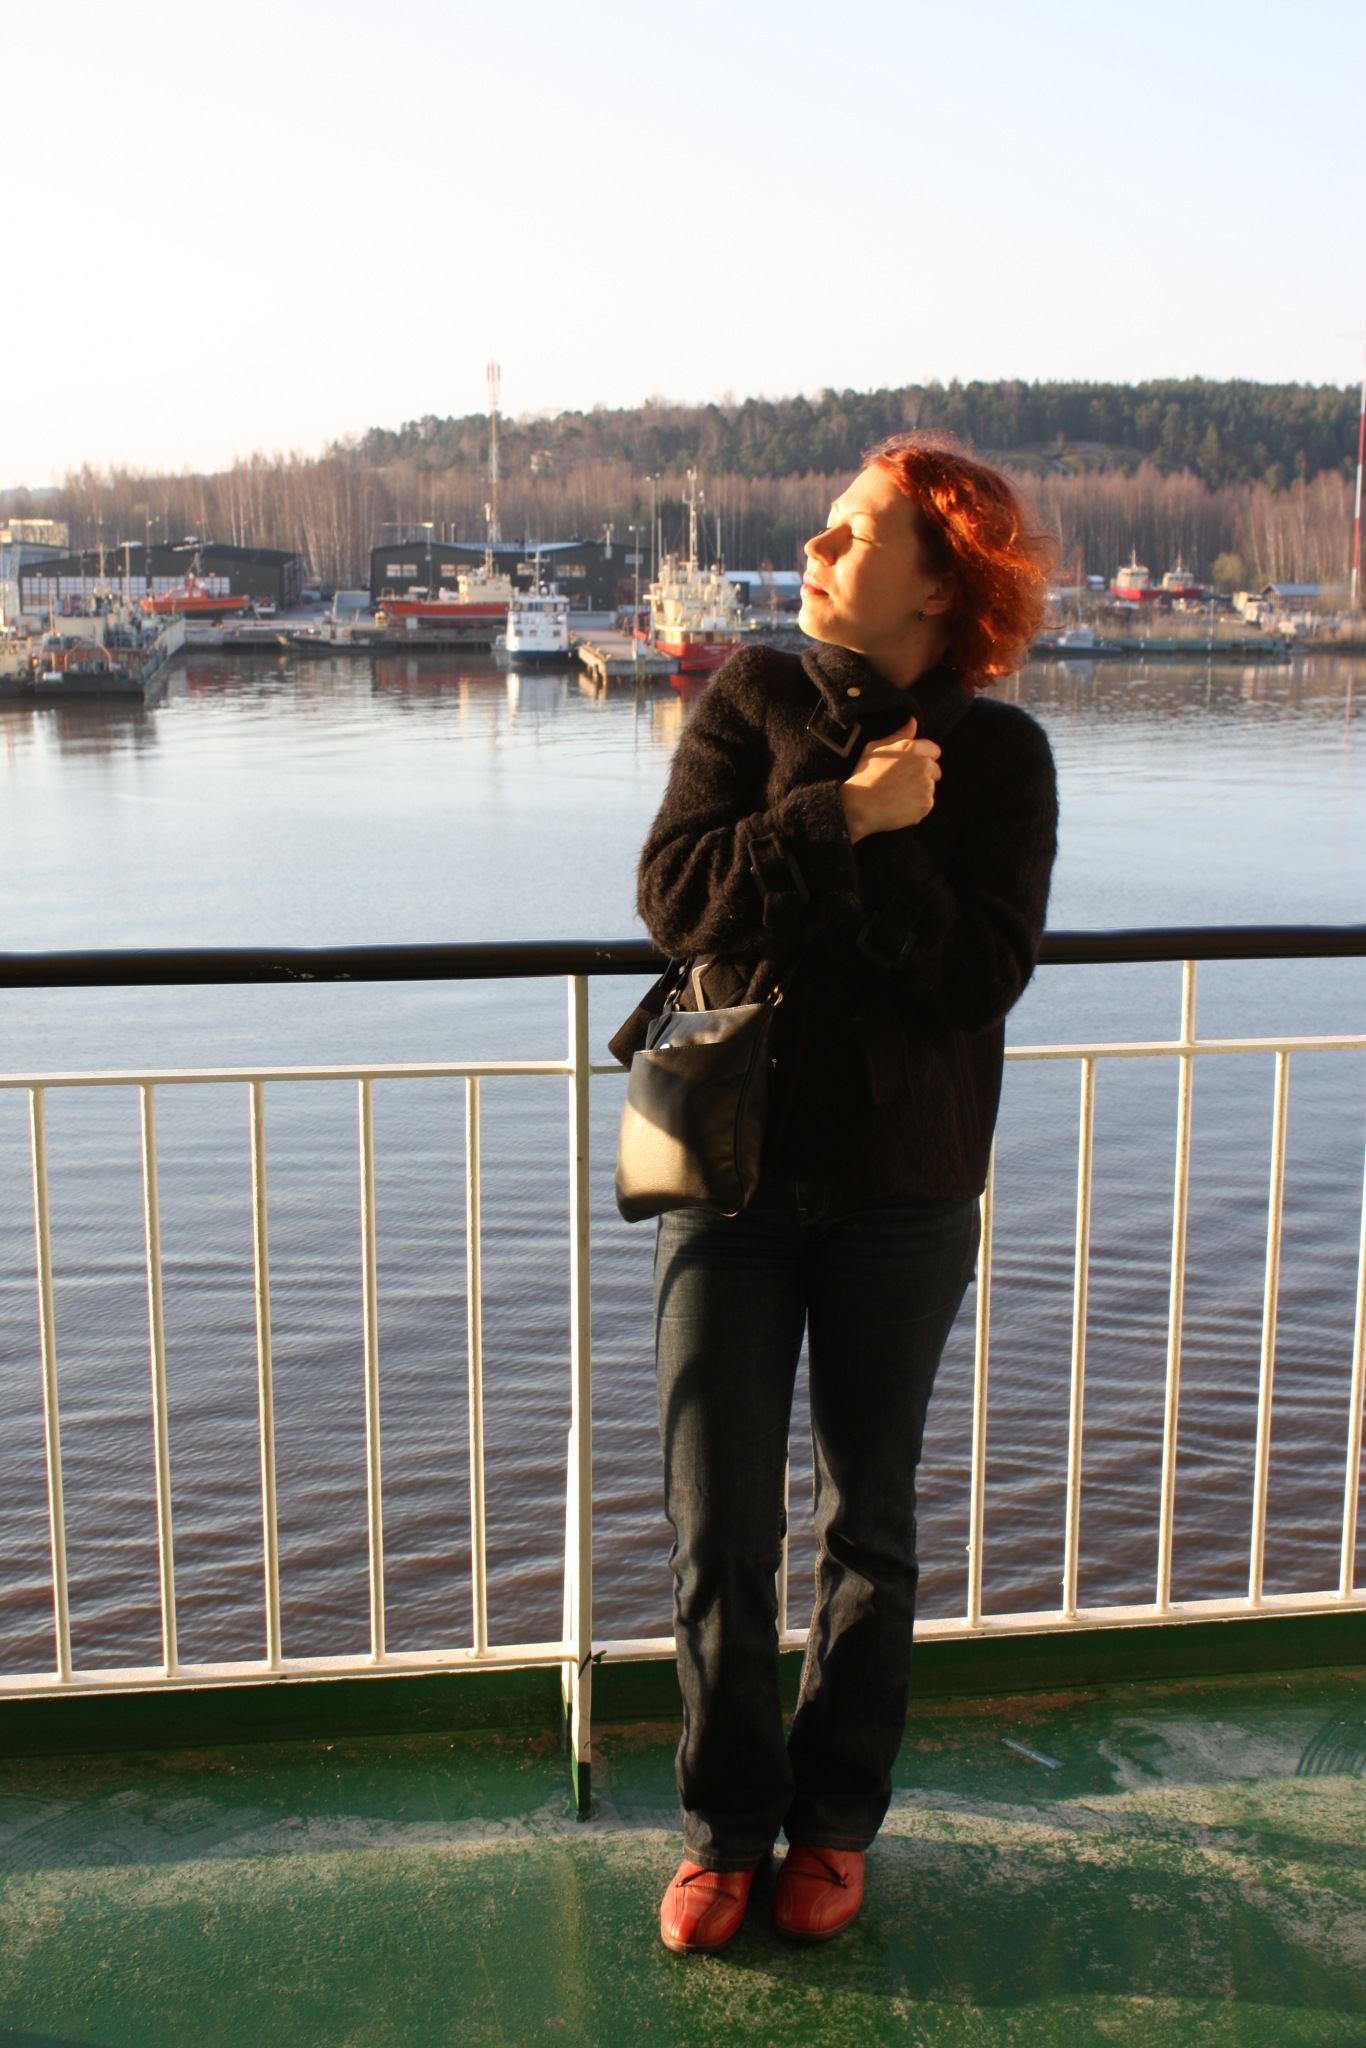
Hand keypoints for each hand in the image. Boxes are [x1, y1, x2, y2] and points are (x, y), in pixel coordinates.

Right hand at [839, 717, 941, 841]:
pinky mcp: (926, 804)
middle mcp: (924, 765)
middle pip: (935, 770)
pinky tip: (899, 806)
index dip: (923, 758)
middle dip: (923, 776)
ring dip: (919, 792)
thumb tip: (913, 722)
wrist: (859, 807)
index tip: (910, 767)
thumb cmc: (864, 776)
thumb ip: (899, 735)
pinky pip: (926, 804)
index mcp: (913, 749)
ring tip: (898, 795)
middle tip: (902, 783)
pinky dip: (916, 807)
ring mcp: (927, 786)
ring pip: (929, 788)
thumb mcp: (875, 748)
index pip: (934, 751)